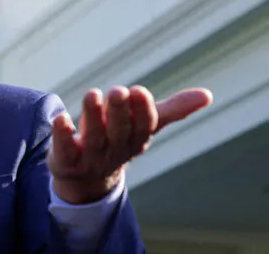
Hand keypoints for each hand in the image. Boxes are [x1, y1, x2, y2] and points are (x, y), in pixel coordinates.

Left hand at [46, 85, 212, 203]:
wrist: (85, 178)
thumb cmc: (117, 141)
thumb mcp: (143, 126)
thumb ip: (171, 110)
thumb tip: (208, 95)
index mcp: (135, 140)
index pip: (143, 127)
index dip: (142, 111)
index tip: (139, 91)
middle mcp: (115, 150)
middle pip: (118, 131)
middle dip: (119, 112)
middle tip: (117, 90)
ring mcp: (90, 158)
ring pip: (94, 138)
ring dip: (92, 116)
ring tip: (92, 94)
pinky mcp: (65, 161)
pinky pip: (64, 149)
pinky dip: (62, 134)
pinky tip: (61, 118)